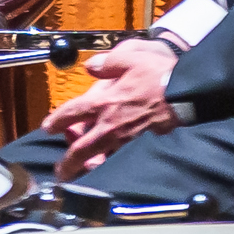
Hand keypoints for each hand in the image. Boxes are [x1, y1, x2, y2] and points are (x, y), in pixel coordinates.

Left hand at [31, 37, 182, 178]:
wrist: (185, 93)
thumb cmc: (158, 75)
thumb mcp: (128, 58)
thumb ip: (105, 63)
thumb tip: (90, 67)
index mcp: (102, 102)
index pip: (71, 113)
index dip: (56, 121)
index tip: (48, 127)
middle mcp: (110, 124)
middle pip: (81, 149)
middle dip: (68, 163)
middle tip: (61, 172)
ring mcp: (125, 138)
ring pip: (101, 158)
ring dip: (89, 167)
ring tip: (82, 175)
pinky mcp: (141, 144)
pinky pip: (120, 157)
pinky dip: (111, 163)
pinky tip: (108, 166)